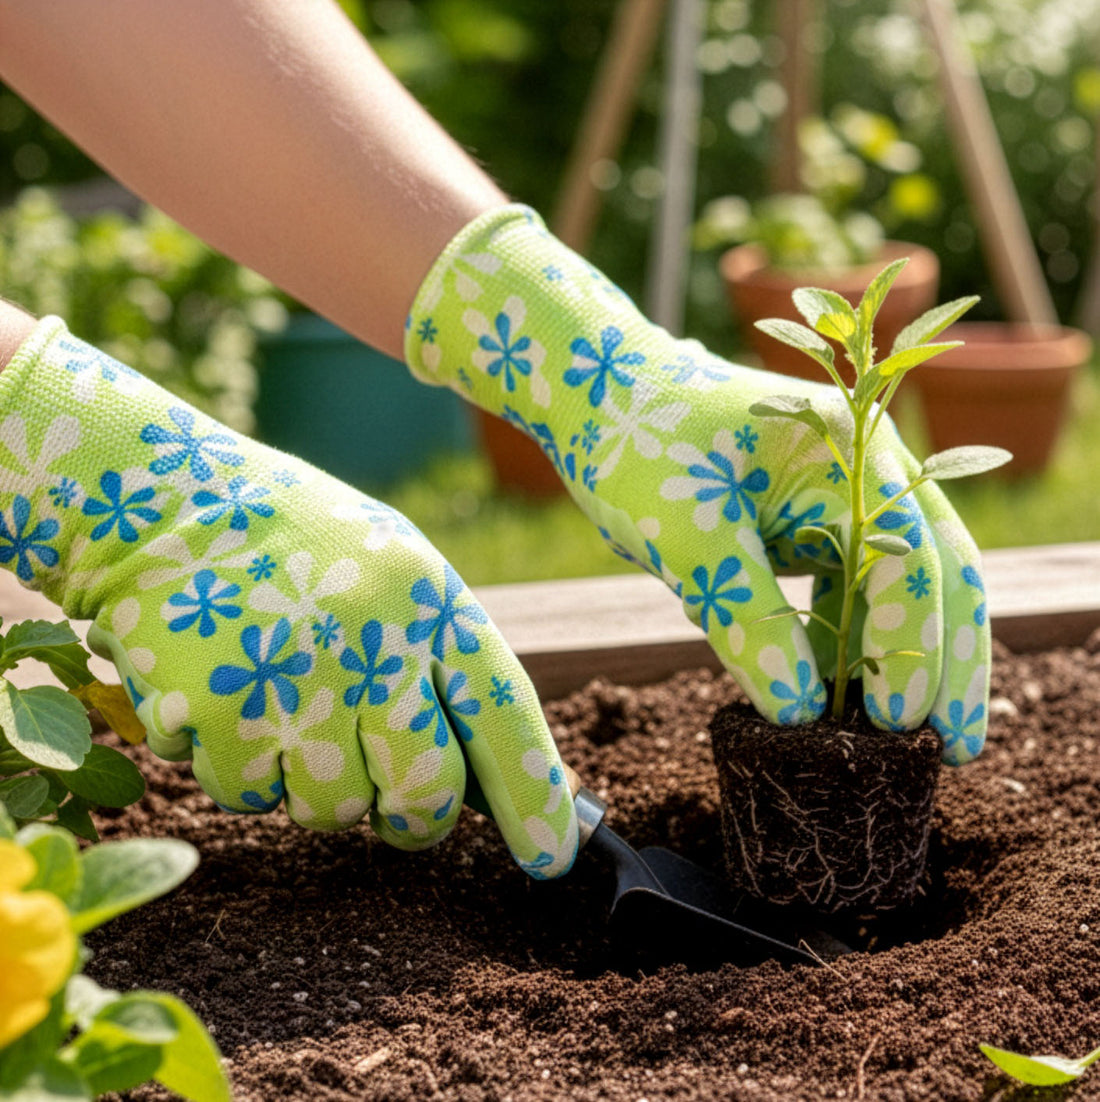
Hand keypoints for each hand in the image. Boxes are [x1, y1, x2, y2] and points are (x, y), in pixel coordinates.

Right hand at [0, 318, 576, 876]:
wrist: (167, 504)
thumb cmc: (298, 552)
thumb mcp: (393, 575)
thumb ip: (438, 663)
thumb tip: (480, 773)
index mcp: (429, 603)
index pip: (503, 716)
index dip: (534, 796)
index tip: (551, 856)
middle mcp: (376, 643)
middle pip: (425, 793)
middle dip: (411, 816)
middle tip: (388, 800)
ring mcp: (299, 680)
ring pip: (332, 812)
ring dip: (310, 783)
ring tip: (283, 704)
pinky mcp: (221, 712)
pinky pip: (248, 797)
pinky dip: (238, 765)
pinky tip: (227, 695)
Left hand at [406, 206, 989, 764]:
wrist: (599, 396)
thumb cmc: (640, 446)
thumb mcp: (687, 536)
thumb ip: (747, 620)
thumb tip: (798, 717)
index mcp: (847, 454)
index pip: (907, 559)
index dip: (910, 646)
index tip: (897, 723)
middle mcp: (863, 472)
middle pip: (935, 573)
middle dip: (950, 663)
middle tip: (958, 749)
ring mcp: (841, 498)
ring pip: (898, 588)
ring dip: (903, 660)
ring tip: (909, 743)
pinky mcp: (810, 524)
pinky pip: (849, 590)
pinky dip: (851, 642)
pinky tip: (842, 698)